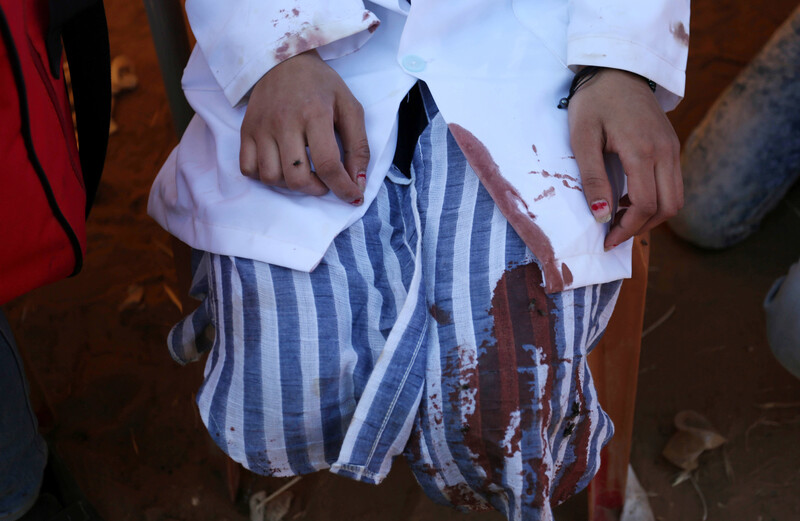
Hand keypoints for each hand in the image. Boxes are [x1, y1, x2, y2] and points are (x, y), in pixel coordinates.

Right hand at [239, 50, 368, 204]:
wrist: (283, 60)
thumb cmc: (321, 85)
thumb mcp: (350, 107)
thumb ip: (358, 146)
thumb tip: (358, 183)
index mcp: (315, 114)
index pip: (328, 164)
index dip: (342, 188)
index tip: (352, 196)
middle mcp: (284, 122)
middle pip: (297, 178)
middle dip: (316, 189)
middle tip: (325, 181)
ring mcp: (261, 127)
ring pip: (271, 178)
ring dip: (291, 185)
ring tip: (303, 172)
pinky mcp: (245, 130)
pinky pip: (248, 169)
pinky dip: (265, 177)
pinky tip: (280, 167)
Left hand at [568, 68, 682, 249]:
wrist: (617, 68)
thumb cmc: (594, 101)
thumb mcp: (582, 138)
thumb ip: (592, 178)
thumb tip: (601, 217)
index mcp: (642, 150)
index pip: (644, 204)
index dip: (627, 229)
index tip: (606, 241)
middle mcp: (666, 151)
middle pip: (668, 207)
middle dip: (641, 227)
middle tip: (613, 234)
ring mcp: (672, 148)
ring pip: (675, 198)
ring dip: (651, 215)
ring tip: (619, 219)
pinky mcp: (672, 145)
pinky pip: (673, 183)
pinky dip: (655, 199)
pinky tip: (628, 199)